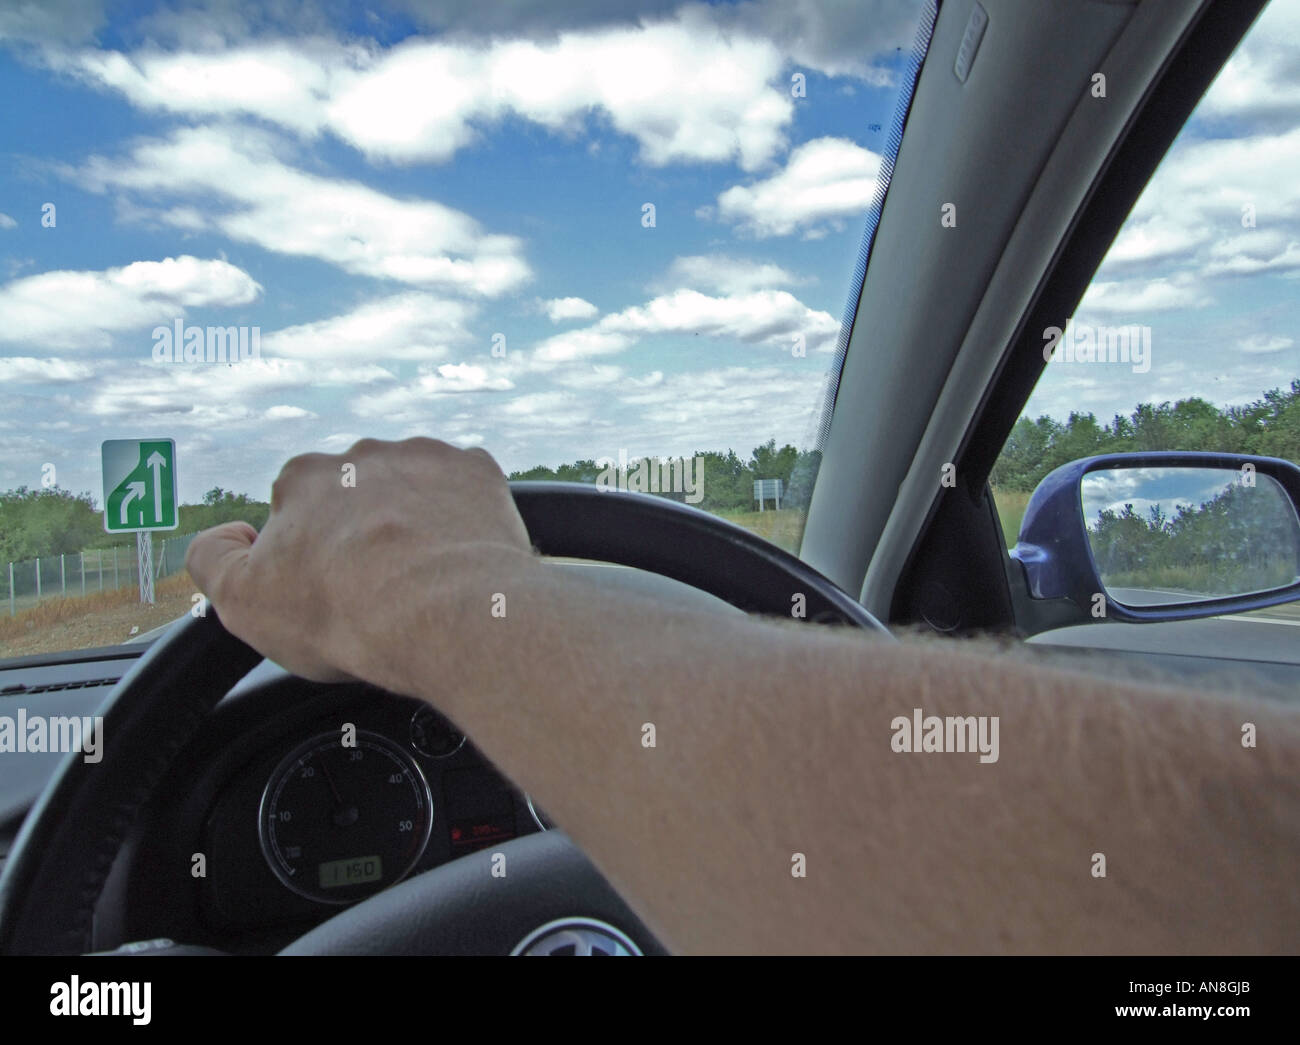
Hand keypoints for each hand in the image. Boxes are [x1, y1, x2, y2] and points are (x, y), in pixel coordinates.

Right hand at [185, 437, 534, 684]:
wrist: (444, 615)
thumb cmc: (346, 614)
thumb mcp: (242, 604)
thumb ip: (213, 559)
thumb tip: (222, 535)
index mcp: (303, 479)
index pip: (299, 509)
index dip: (314, 553)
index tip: (334, 587)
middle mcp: (361, 455)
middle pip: (360, 494)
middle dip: (367, 530)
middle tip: (383, 585)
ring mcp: (423, 457)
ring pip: (414, 487)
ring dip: (417, 519)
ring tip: (427, 575)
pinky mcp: (476, 471)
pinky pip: (467, 487)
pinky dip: (465, 515)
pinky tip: (463, 555)